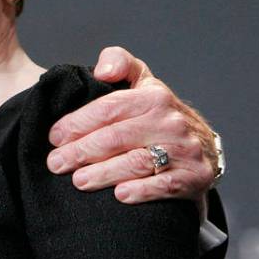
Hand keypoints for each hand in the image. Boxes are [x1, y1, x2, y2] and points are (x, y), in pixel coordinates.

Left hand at [46, 46, 218, 209]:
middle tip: (56, 164)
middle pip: (116, 137)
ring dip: (104, 173)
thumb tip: (103, 71)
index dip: (77, 123)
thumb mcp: (141, 79)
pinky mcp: (195, 176)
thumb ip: (118, 62)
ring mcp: (185, 149)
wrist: (204, 146)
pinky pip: (166, 185)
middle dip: (81, 152)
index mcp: (154, 95)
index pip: (108, 108)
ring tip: (78, 181)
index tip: (54, 137)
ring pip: (137, 162)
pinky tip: (119, 196)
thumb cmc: (157, 112)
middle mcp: (171, 121)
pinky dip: (142, 191)